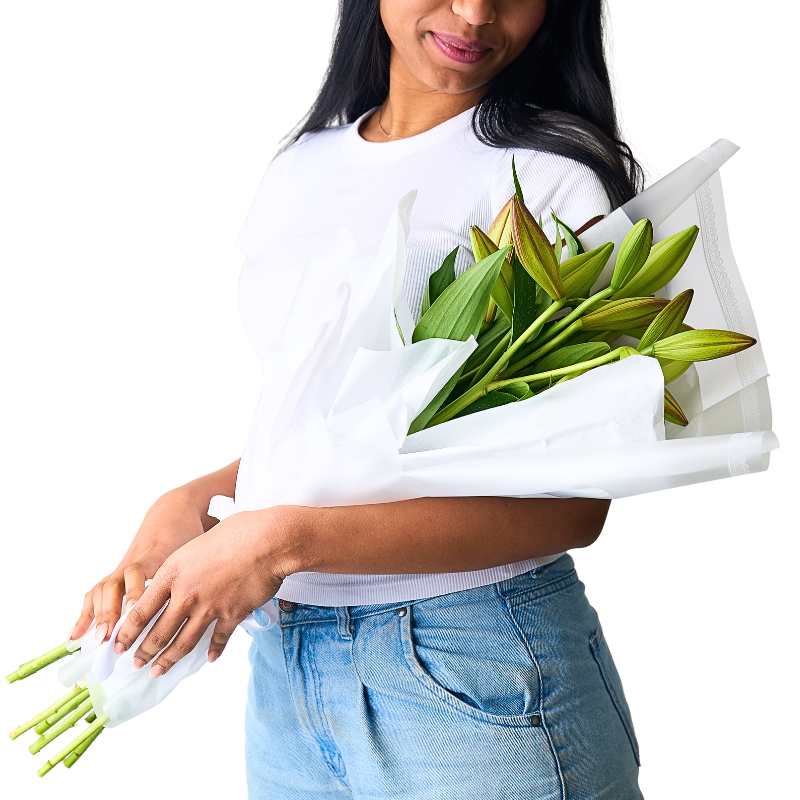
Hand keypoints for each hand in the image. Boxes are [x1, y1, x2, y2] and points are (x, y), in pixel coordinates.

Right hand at [69, 488, 211, 643]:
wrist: (174, 510)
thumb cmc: (190, 531)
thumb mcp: (199, 546)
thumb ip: (209, 566)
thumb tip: (234, 589)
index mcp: (156, 554)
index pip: (139, 572)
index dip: (135, 593)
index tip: (133, 614)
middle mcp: (135, 561)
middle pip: (116, 585)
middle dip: (113, 613)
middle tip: (114, 639)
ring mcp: (124, 566)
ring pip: (104, 589)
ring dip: (99, 615)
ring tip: (99, 641)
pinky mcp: (118, 572)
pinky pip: (97, 591)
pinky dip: (85, 613)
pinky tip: (76, 636)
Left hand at [112, 508, 292, 673]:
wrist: (267, 541)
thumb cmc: (236, 532)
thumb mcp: (196, 544)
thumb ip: (183, 567)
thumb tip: (178, 581)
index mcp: (173, 573)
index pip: (141, 610)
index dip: (127, 632)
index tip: (118, 644)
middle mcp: (186, 594)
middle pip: (159, 631)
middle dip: (144, 652)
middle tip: (136, 664)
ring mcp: (209, 607)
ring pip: (183, 642)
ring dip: (169, 659)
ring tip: (159, 670)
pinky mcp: (232, 615)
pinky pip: (219, 638)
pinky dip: (214, 650)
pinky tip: (210, 658)